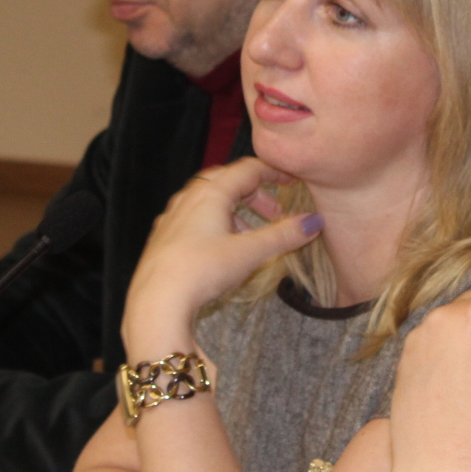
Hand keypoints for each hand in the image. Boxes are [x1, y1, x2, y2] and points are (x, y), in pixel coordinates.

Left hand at [121, 157, 320, 358]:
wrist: (156, 301)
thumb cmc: (202, 270)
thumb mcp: (249, 253)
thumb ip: (283, 235)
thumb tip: (314, 221)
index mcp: (210, 193)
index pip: (247, 169)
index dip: (273, 172)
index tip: (292, 181)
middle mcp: (189, 198)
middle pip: (227, 183)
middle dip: (255, 196)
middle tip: (274, 215)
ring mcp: (172, 217)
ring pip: (209, 202)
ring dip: (235, 214)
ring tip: (251, 237)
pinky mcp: (163, 238)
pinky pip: (194, 219)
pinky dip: (215, 225)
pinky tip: (221, 248)